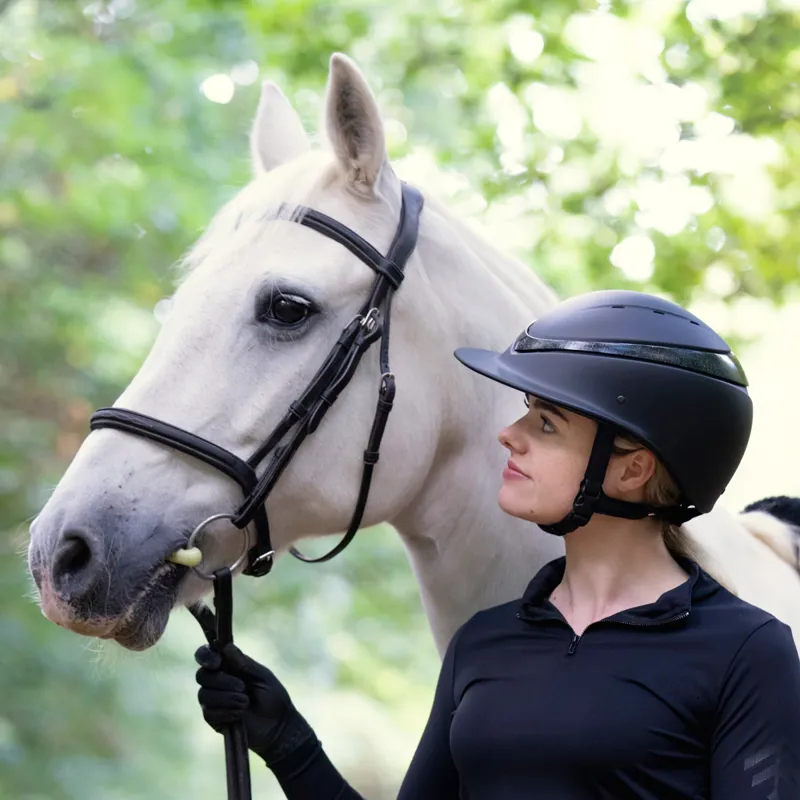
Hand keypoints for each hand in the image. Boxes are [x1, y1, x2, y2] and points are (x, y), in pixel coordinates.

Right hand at [195, 642, 316, 765]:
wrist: (277, 726)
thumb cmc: (272, 696)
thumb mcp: (261, 676)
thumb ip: (243, 663)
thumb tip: (224, 646)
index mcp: (228, 665)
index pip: (206, 654)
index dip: (206, 656)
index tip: (216, 662)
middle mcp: (217, 681)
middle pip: (202, 675)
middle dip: (221, 681)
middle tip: (242, 687)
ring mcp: (213, 700)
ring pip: (204, 694)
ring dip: (226, 698)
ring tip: (245, 702)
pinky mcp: (213, 719)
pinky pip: (209, 712)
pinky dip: (226, 712)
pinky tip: (240, 714)